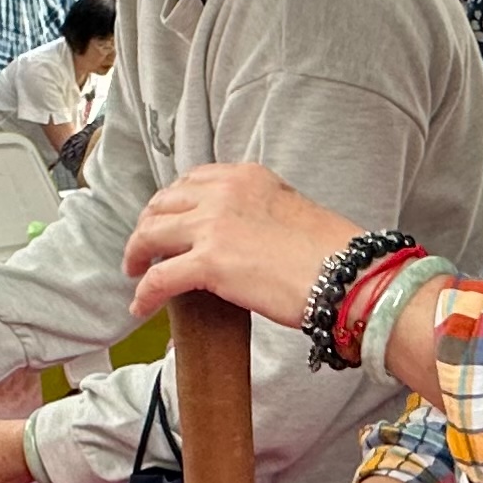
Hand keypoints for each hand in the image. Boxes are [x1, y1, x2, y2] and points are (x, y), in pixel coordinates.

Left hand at [121, 162, 364, 328]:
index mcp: (245, 177)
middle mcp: (223, 193)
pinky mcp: (209, 263)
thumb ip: (257, 211)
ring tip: (135, 273)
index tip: (166, 221)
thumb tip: (239, 235)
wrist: (347, 274)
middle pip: (163, 204)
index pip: (190, 181)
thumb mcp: (290, 209)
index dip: (170, 203)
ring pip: (150, 235)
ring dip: (136, 255)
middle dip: (147, 227)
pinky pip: (159, 278)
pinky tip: (141, 306)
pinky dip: (144, 293)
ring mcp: (213, 226)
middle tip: (143, 249)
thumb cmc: (331, 252)